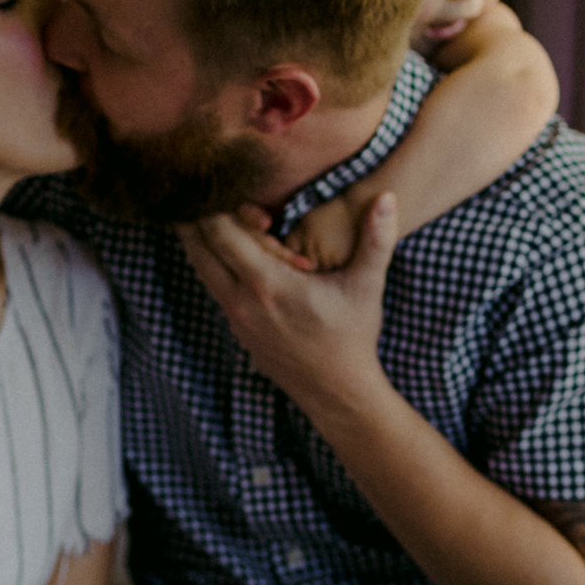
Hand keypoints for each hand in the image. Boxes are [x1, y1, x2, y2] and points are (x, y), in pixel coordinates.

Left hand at [180, 193, 397, 412]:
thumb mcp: (366, 286)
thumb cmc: (353, 337)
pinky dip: (214, 264)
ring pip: (200, 268)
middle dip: (200, 218)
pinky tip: (231, 251)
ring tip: (212, 215)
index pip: (220, 233)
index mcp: (267, 284)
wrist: (336, 392)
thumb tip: (387, 197)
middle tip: (209, 194)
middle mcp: (241, 301)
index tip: (235, 192)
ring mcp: (234, 318)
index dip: (219, 206)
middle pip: (197, 247)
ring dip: (204, 241)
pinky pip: (213, 286)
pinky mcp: (236, 329)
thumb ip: (376, 239)